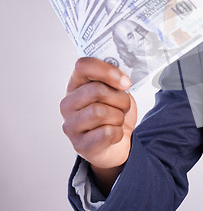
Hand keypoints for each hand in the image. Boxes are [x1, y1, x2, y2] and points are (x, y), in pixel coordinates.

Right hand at [60, 57, 136, 192]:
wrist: (117, 144)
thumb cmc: (114, 112)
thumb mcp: (116, 91)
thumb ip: (116, 79)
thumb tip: (124, 78)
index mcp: (76, 84)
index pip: (83, 65)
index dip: (108, 71)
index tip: (126, 82)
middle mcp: (68, 103)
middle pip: (96, 90)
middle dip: (120, 99)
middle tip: (124, 106)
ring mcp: (71, 125)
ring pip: (100, 112)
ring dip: (118, 116)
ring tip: (118, 120)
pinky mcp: (79, 145)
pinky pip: (106, 133)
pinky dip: (118, 133)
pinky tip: (114, 134)